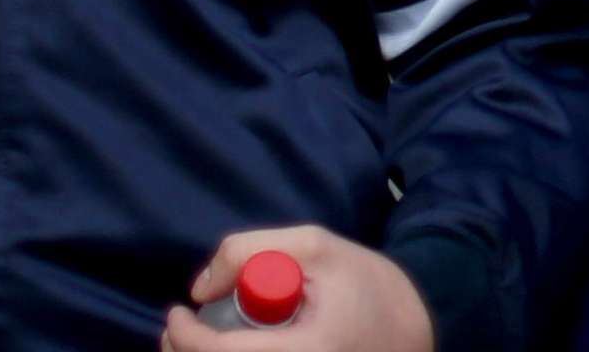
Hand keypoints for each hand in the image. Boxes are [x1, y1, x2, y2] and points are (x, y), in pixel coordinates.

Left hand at [161, 226, 433, 351]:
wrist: (412, 330)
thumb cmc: (368, 286)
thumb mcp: (315, 247)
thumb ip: (251, 252)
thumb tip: (201, 288)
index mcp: (305, 351)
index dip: (186, 335)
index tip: (178, 311)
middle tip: (175, 330)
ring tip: (193, 341)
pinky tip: (222, 351)